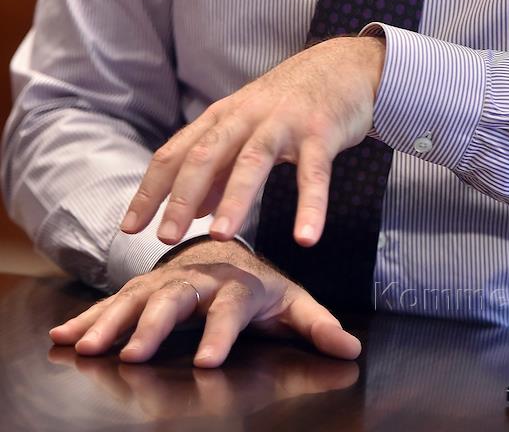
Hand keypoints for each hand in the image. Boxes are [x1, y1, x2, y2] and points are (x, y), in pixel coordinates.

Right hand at [48, 238, 361, 366]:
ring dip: (111, 323)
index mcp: (236, 283)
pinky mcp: (143, 285)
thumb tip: (351, 348)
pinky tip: (65, 335)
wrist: (228, 239)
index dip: (219, 335)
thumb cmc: (260, 283)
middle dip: (153, 329)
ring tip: (88, 349)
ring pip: (137, 297)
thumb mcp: (291, 301)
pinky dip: (89, 317)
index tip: (207, 363)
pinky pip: (113, 300)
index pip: (229, 309)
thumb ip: (316, 324)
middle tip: (134, 356)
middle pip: (174, 301)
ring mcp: (167, 279)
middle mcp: (197, 278)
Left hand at [121, 35, 384, 247]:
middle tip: (166, 237)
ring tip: (222, 236)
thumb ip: (220, 167)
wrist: (343, 64)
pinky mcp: (321, 131)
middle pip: (207, 154)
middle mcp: (247, 115)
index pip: (177, 153)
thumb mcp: (247, 128)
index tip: (129, 227)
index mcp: (223, 117)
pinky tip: (306, 237)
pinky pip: (314, 173)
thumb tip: (194, 211)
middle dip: (183, 196)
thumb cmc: (290, 103)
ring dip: (236, 198)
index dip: (151, 189)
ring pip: (253, 160)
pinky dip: (311, 205)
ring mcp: (284, 122)